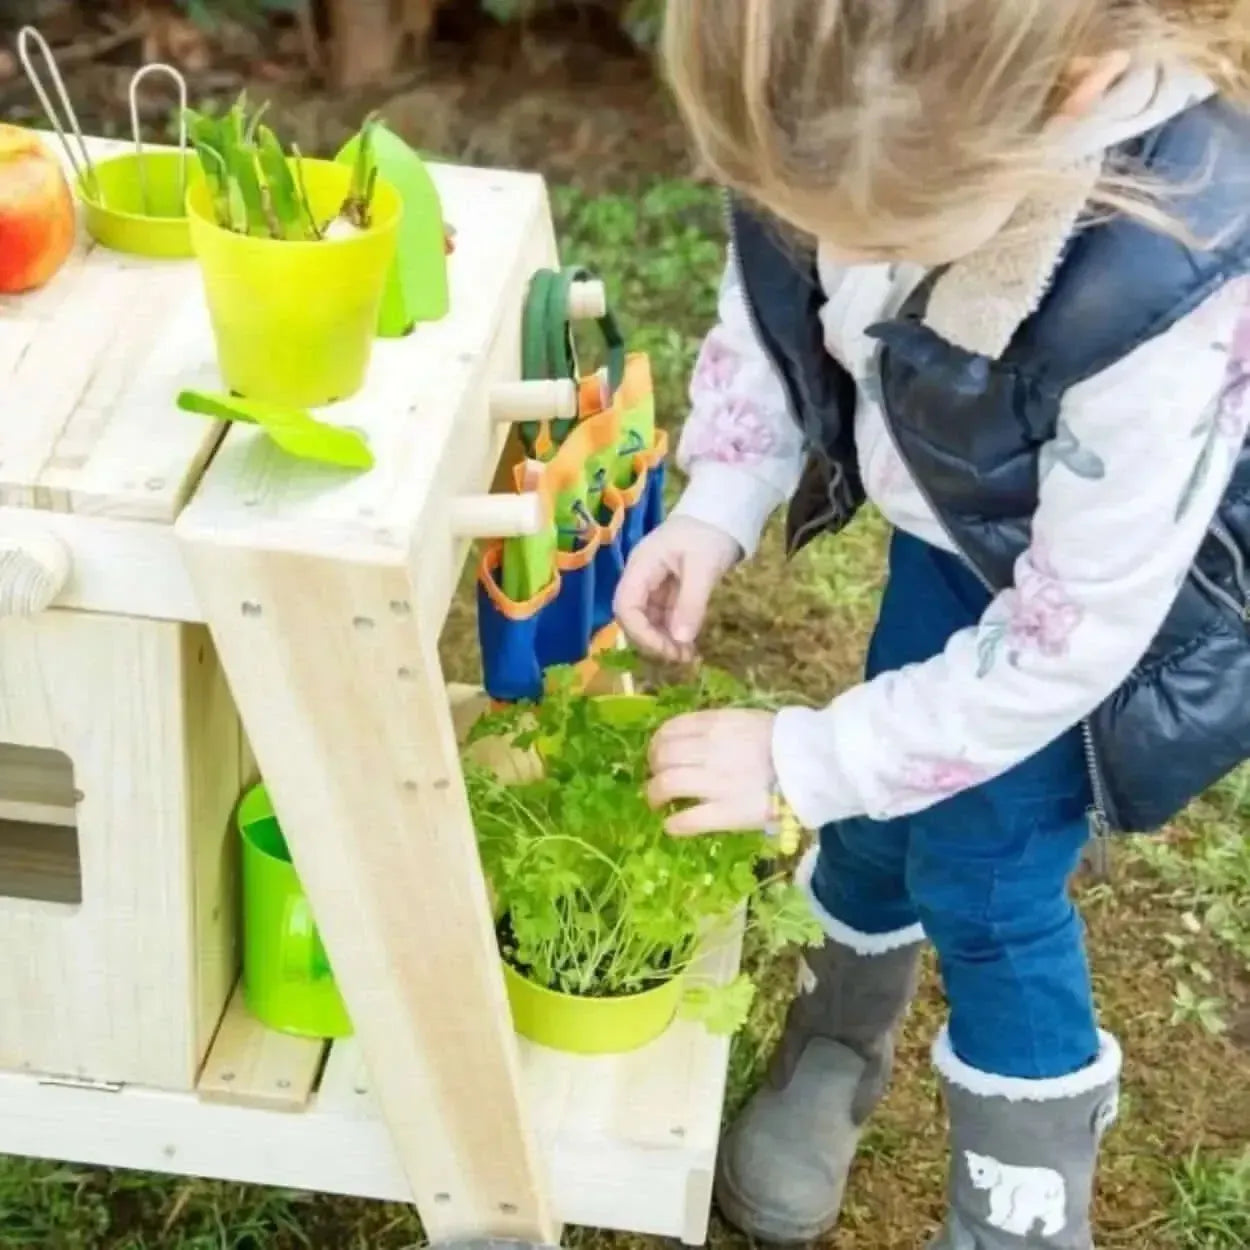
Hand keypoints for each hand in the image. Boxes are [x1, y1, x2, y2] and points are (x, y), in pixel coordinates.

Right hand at [614, 516, 740, 661]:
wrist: (722, 514)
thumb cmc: (710, 534)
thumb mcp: (704, 567)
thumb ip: (691, 603)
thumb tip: (680, 640)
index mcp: (641, 566)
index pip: (625, 606)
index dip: (641, 633)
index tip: (667, 649)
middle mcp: (641, 577)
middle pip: (633, 617)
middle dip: (653, 641)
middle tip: (681, 658)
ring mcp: (652, 584)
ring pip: (648, 621)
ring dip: (664, 641)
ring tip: (688, 656)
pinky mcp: (666, 590)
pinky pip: (663, 617)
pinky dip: (674, 632)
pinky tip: (689, 645)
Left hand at [646, 709, 776, 835]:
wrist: (813, 764)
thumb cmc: (785, 741)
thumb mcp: (747, 720)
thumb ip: (718, 727)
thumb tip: (694, 738)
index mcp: (715, 724)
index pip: (669, 730)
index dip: (657, 744)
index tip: (658, 754)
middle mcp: (708, 750)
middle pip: (661, 756)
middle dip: (652, 768)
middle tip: (657, 778)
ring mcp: (714, 782)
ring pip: (665, 784)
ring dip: (654, 795)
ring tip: (657, 803)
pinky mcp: (724, 813)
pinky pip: (686, 820)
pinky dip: (673, 824)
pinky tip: (672, 826)